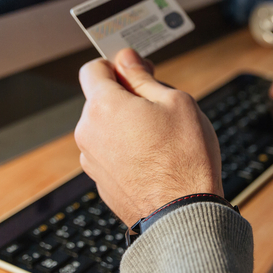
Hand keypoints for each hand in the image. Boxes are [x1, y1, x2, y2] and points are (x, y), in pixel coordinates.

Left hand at [74, 48, 221, 226]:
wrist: (182, 214)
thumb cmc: (183, 157)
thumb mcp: (175, 101)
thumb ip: (144, 77)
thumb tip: (127, 59)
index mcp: (103, 106)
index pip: (94, 68)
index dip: (117, 64)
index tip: (136, 69)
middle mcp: (88, 132)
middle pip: (100, 99)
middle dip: (125, 96)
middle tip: (159, 104)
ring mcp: (92, 160)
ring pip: (105, 127)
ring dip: (125, 124)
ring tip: (160, 136)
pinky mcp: (100, 181)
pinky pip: (109, 152)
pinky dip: (125, 149)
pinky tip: (153, 157)